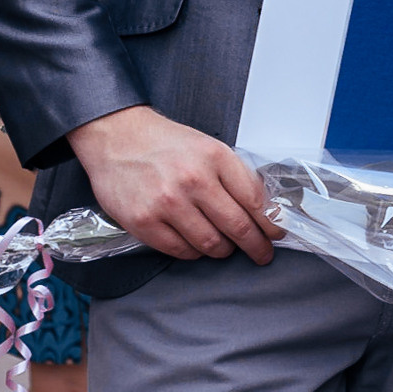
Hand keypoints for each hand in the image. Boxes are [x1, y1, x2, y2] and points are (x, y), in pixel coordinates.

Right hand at [65, 104, 281, 262]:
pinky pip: (180, 251)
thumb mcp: (208, 146)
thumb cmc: (165, 143)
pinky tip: (195, 246)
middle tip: (261, 254)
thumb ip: (233, 174)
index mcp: (215, 157)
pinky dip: (193, 253)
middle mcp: (194, 180)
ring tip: (224, 248)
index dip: (270, 222)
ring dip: (222, 250)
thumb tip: (260, 207)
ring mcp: (168, 203)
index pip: (254, 200)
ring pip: (210, 244)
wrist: (117, 137)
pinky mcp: (144, 222)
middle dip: (255, 246)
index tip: (275, 233)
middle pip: (238, 226)